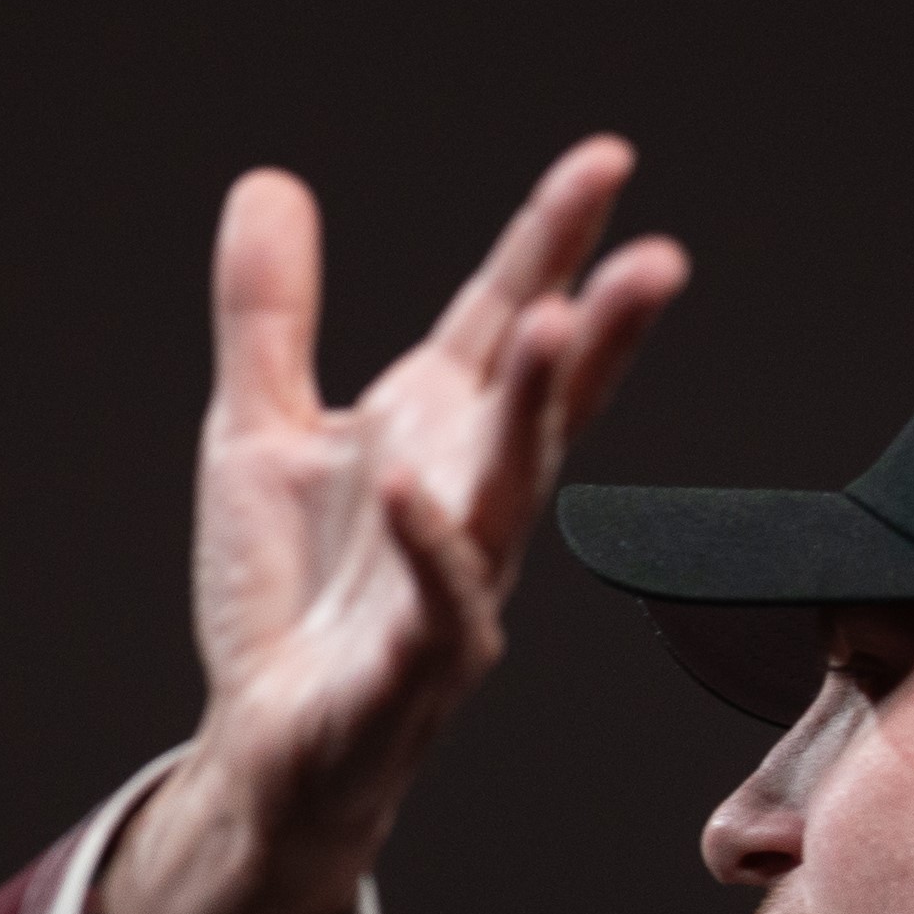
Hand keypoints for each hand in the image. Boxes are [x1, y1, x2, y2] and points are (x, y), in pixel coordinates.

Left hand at [95, 141, 684, 913]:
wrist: (261, 754)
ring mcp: (457, 586)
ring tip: (561, 325)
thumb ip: (268, 316)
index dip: (552, 242)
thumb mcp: (255, 431)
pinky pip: (440, 602)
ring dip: (540, 413)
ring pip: (513, 491)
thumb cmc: (287, 599)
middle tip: (658, 257)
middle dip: (600, 330)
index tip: (607, 160)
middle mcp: (467, 501)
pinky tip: (415, 484)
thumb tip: (269, 183)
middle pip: (545, 402)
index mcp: (437, 435)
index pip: (506, 321)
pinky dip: (430, 544)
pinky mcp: (415, 671)